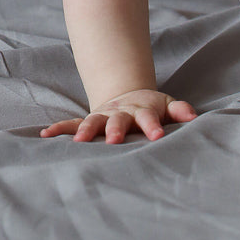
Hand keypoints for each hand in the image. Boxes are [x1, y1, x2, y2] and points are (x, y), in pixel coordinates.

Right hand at [41, 90, 196, 143]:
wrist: (129, 97)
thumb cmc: (151, 109)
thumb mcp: (167, 106)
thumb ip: (180, 110)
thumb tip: (194, 117)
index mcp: (141, 110)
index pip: (148, 117)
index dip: (152, 125)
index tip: (157, 135)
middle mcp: (120, 113)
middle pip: (118, 120)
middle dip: (116, 129)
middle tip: (115, 141)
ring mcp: (103, 116)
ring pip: (93, 122)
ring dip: (86, 131)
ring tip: (80, 142)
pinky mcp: (89, 121)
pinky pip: (72, 124)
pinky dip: (59, 129)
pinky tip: (45, 135)